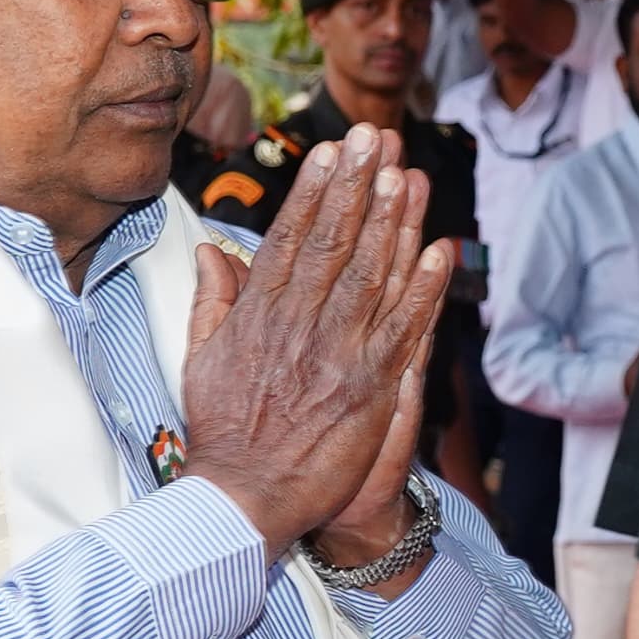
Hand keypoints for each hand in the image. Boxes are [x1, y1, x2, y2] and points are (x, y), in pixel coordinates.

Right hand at [178, 133, 453, 556]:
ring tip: (406, 175)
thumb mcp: (200, 360)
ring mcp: (335, 355)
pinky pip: (401, 329)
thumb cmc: (223, 433)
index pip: (289, 240)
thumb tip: (213, 252)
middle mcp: (297, 326)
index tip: (331, 153)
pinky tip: (439, 251)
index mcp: (258, 316)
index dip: (313, 193)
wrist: (243, 500)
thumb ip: (213, 301)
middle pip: (332, 244)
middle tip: (374, 137)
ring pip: (369, 276)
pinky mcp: (367, 388)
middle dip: (355, 187)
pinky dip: (422, 290)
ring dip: (391, 223)